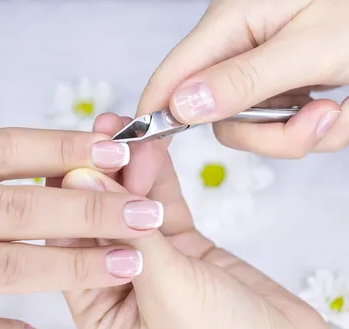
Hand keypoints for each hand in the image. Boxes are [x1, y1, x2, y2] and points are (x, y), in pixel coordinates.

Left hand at [58, 116, 348, 328]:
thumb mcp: (168, 290)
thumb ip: (128, 232)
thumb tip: (82, 178)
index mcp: (96, 309)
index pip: (69, 242)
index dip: (71, 196)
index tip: (78, 154)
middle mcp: (116, 283)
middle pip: (99, 217)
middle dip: (103, 174)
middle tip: (106, 130)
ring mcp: (150, 262)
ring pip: (132, 206)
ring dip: (131, 167)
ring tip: (129, 128)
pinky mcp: (182, 247)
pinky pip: (164, 204)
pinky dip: (159, 176)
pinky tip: (153, 147)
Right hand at [138, 0, 348, 157]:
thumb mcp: (313, 45)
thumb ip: (245, 79)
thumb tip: (182, 106)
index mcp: (233, 21)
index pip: (172, 76)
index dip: (157, 115)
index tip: (149, 157)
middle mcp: (241, 46)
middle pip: (219, 115)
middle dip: (269, 133)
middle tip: (317, 120)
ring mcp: (265, 67)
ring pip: (256, 126)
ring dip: (301, 132)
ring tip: (340, 107)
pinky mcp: (287, 81)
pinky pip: (286, 123)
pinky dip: (319, 127)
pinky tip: (342, 104)